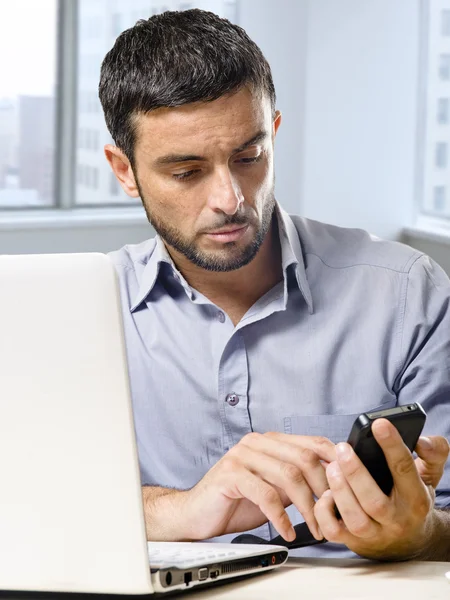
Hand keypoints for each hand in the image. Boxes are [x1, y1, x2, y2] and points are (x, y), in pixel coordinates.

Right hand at [181, 431, 336, 541]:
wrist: (196, 513)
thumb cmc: (236, 501)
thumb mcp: (273, 489)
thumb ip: (296, 481)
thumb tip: (333, 484)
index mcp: (269, 441)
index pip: (310, 442)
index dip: (333, 460)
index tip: (349, 481)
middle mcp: (256, 443)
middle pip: (303, 458)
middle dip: (323, 489)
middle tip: (331, 515)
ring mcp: (242, 455)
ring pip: (288, 475)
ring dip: (307, 506)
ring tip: (314, 527)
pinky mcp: (230, 474)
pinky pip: (265, 494)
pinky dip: (281, 517)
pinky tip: (287, 531)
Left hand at [313, 418, 449, 559]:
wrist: (407, 541)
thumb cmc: (412, 499)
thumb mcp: (429, 475)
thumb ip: (433, 453)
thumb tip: (422, 440)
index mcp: (415, 499)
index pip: (404, 470)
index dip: (392, 446)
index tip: (379, 424)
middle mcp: (396, 520)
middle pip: (375, 502)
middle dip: (356, 473)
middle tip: (343, 448)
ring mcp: (374, 533)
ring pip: (355, 519)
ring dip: (340, 492)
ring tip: (331, 467)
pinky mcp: (353, 540)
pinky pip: (334, 532)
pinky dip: (324, 513)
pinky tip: (324, 493)